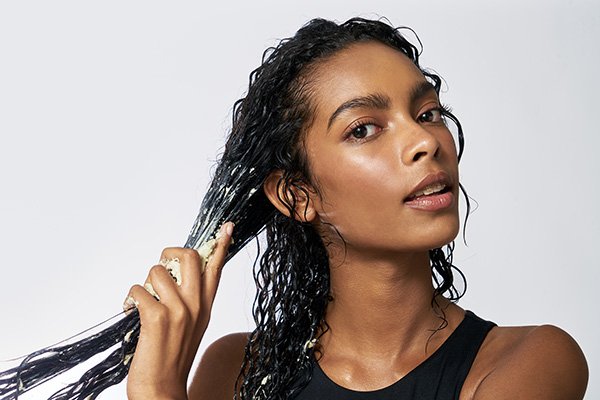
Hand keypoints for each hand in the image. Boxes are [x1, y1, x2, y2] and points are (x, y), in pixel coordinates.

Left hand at [125, 222, 233, 399]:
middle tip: (161, 266)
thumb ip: (190, 299)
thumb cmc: (172, 357)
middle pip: (189, 256)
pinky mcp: (158, 317)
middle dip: (169, 253)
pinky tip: (131, 314)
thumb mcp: (191, 324)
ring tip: (143, 303)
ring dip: (143, 283)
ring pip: (156, 271)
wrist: (162, 390)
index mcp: (206, 305)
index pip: (217, 267)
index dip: (222, 244)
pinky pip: (138, 289)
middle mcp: (197, 304)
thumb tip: (174, 273)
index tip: (227, 226)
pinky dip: (129, 299)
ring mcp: (179, 310)